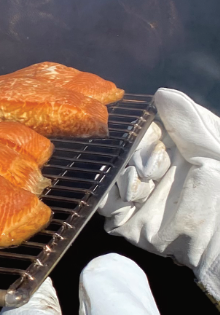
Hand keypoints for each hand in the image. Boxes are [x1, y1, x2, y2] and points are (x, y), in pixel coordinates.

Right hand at [97, 88, 219, 300]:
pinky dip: (112, 201)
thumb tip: (160, 93)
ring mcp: (139, 197)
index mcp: (174, 151)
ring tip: (141, 190)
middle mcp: (153, 171)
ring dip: (121, 180)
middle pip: (120, 154)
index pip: (141, 133)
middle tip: (150, 172)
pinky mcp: (128, 222)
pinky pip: (105, 207)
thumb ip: (187, 121)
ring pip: (109, 178)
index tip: (151, 143)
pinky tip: (132, 201)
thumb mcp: (214, 149)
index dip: (141, 137)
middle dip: (130, 160)